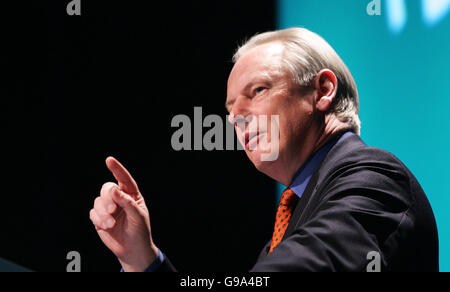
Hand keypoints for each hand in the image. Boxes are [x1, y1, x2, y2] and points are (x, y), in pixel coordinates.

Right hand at [89, 157, 157, 271]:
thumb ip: (126, 201)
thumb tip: (113, 189)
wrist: (132, 249)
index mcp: (131, 195)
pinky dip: (99, 219)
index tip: (109, 160)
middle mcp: (119, 199)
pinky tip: (107, 227)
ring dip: (104, 212)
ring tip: (112, 224)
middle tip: (113, 210)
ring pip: (98, 200)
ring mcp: (108, 208)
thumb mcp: (138, 215)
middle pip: (107, 188)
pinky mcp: (99, 218)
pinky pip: (93, 212)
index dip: (117, 169)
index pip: (124, 179)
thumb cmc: (139, 231)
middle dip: (108, 198)